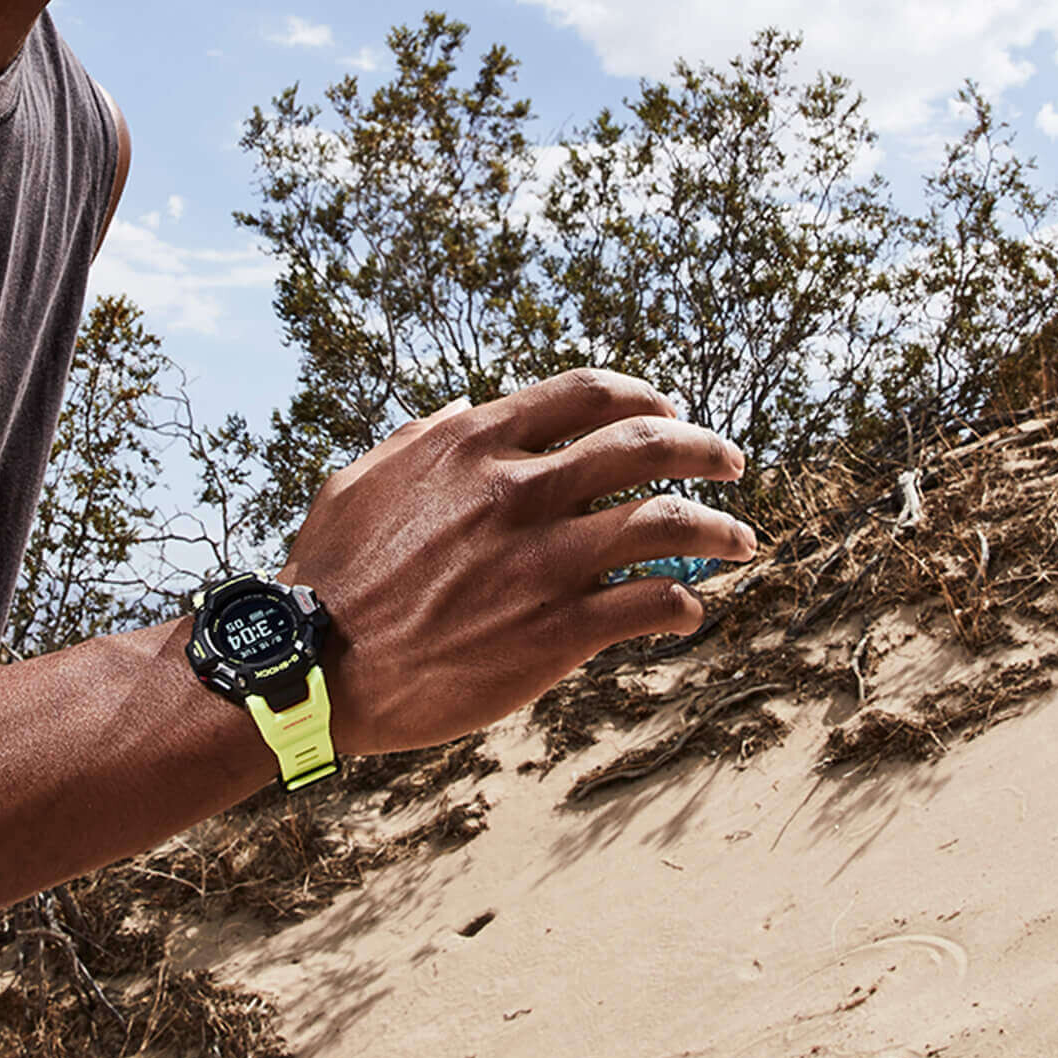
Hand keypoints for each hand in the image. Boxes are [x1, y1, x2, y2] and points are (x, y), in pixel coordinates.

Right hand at [281, 369, 753, 755]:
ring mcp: (542, 561)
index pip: (588, 393)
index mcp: (475, 444)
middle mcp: (519, 491)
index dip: (644, 394)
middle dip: (704, 447)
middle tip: (731, 461)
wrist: (314, 665)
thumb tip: (469, 406)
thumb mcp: (364, 479)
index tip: (671, 408)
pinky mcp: (556, 632)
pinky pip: (650, 604)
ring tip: (742, 541)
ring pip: (668, 525)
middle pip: (647, 444)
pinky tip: (689, 612)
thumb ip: (422, 437)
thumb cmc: (330, 571)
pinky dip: (683, 604)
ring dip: (719, 529)